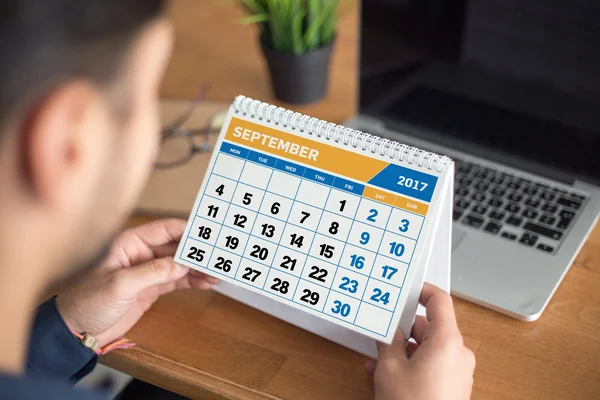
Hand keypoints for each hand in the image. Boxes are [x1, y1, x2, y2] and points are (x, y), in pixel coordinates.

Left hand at [56, 219, 218, 345]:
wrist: (75, 331)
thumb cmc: (86, 302)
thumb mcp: (120, 284)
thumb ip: (153, 271)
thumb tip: (182, 263)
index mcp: (128, 242)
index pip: (164, 229)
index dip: (187, 230)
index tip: (208, 233)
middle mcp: (139, 253)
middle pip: (175, 246)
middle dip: (197, 251)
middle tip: (217, 255)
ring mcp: (146, 271)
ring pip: (178, 264)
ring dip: (197, 267)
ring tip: (216, 271)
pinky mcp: (150, 288)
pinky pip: (175, 280)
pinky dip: (191, 280)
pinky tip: (205, 281)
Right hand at [365, 283, 474, 399]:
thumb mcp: (389, 368)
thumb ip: (389, 342)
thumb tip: (389, 331)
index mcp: (447, 341)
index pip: (440, 301)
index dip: (422, 291)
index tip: (407, 288)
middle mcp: (458, 353)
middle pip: (430, 327)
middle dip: (403, 331)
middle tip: (382, 333)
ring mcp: (458, 372)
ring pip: (427, 349)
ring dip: (403, 351)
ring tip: (377, 362)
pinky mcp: (454, 387)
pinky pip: (432, 365)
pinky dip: (412, 365)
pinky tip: (387, 375)